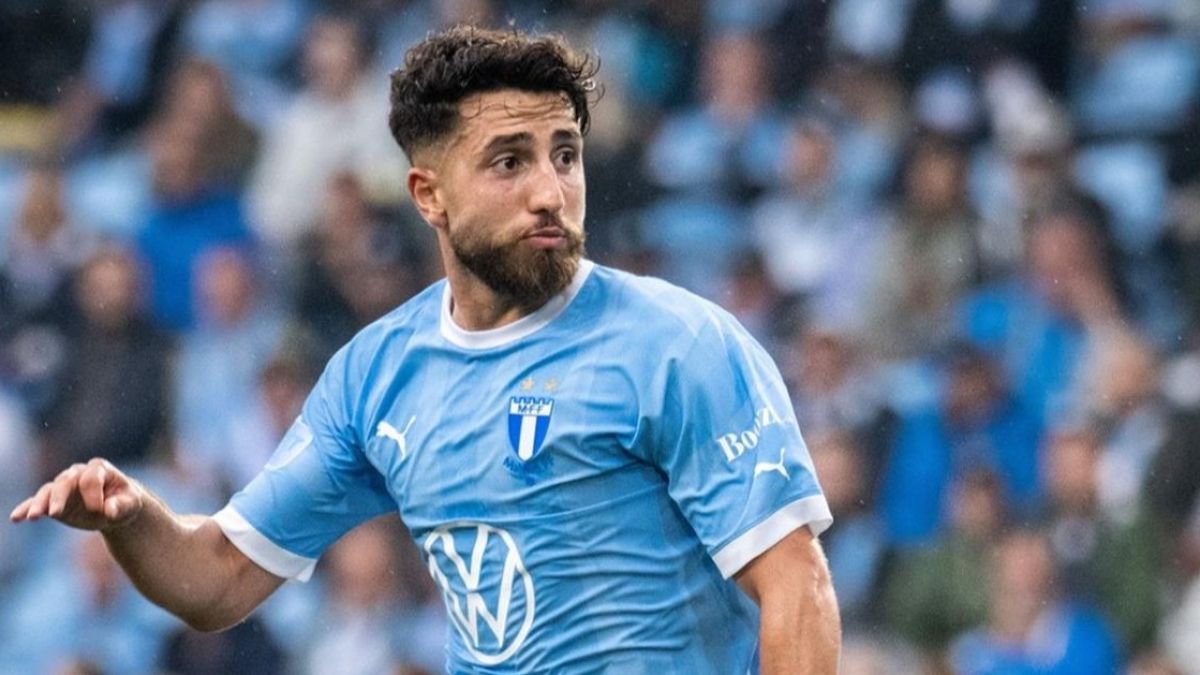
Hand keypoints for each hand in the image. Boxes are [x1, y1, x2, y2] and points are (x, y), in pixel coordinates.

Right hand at [10, 458, 144, 530]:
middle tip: (56, 513)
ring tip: (33, 517)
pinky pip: (37, 502)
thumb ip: (122, 505)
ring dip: (40, 503)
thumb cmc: (125, 502)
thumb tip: (110, 510)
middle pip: (65, 481)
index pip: (90, 477)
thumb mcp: (131, 503)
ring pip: (48, 491)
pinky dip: (27, 508)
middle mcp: (78, 474)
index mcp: (99, 469)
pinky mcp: (54, 501)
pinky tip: (16, 518)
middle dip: (60, 496)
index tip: (101, 511)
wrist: (116, 509)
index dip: (94, 494)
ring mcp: (64, 486)